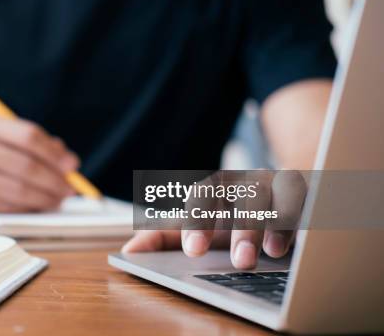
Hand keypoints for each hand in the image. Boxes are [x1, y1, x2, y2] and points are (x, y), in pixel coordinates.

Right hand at [0, 111, 78, 212]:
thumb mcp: (5, 139)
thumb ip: (38, 144)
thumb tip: (69, 163)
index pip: (28, 137)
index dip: (55, 153)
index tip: (73, 165)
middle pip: (26, 166)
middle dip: (55, 180)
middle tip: (71, 189)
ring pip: (19, 190)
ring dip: (46, 198)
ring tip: (59, 200)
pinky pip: (7, 207)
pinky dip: (29, 209)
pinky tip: (39, 207)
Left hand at [123, 170, 306, 268]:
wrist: (285, 193)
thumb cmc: (236, 216)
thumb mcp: (205, 228)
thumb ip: (166, 238)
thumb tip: (129, 251)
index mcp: (220, 188)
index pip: (205, 194)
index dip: (198, 220)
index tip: (193, 251)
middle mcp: (249, 181)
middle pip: (241, 193)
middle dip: (239, 226)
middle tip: (236, 259)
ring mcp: (281, 183)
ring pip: (275, 192)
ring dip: (270, 222)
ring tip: (265, 254)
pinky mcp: (310, 192)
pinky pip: (309, 199)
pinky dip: (301, 218)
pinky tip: (292, 245)